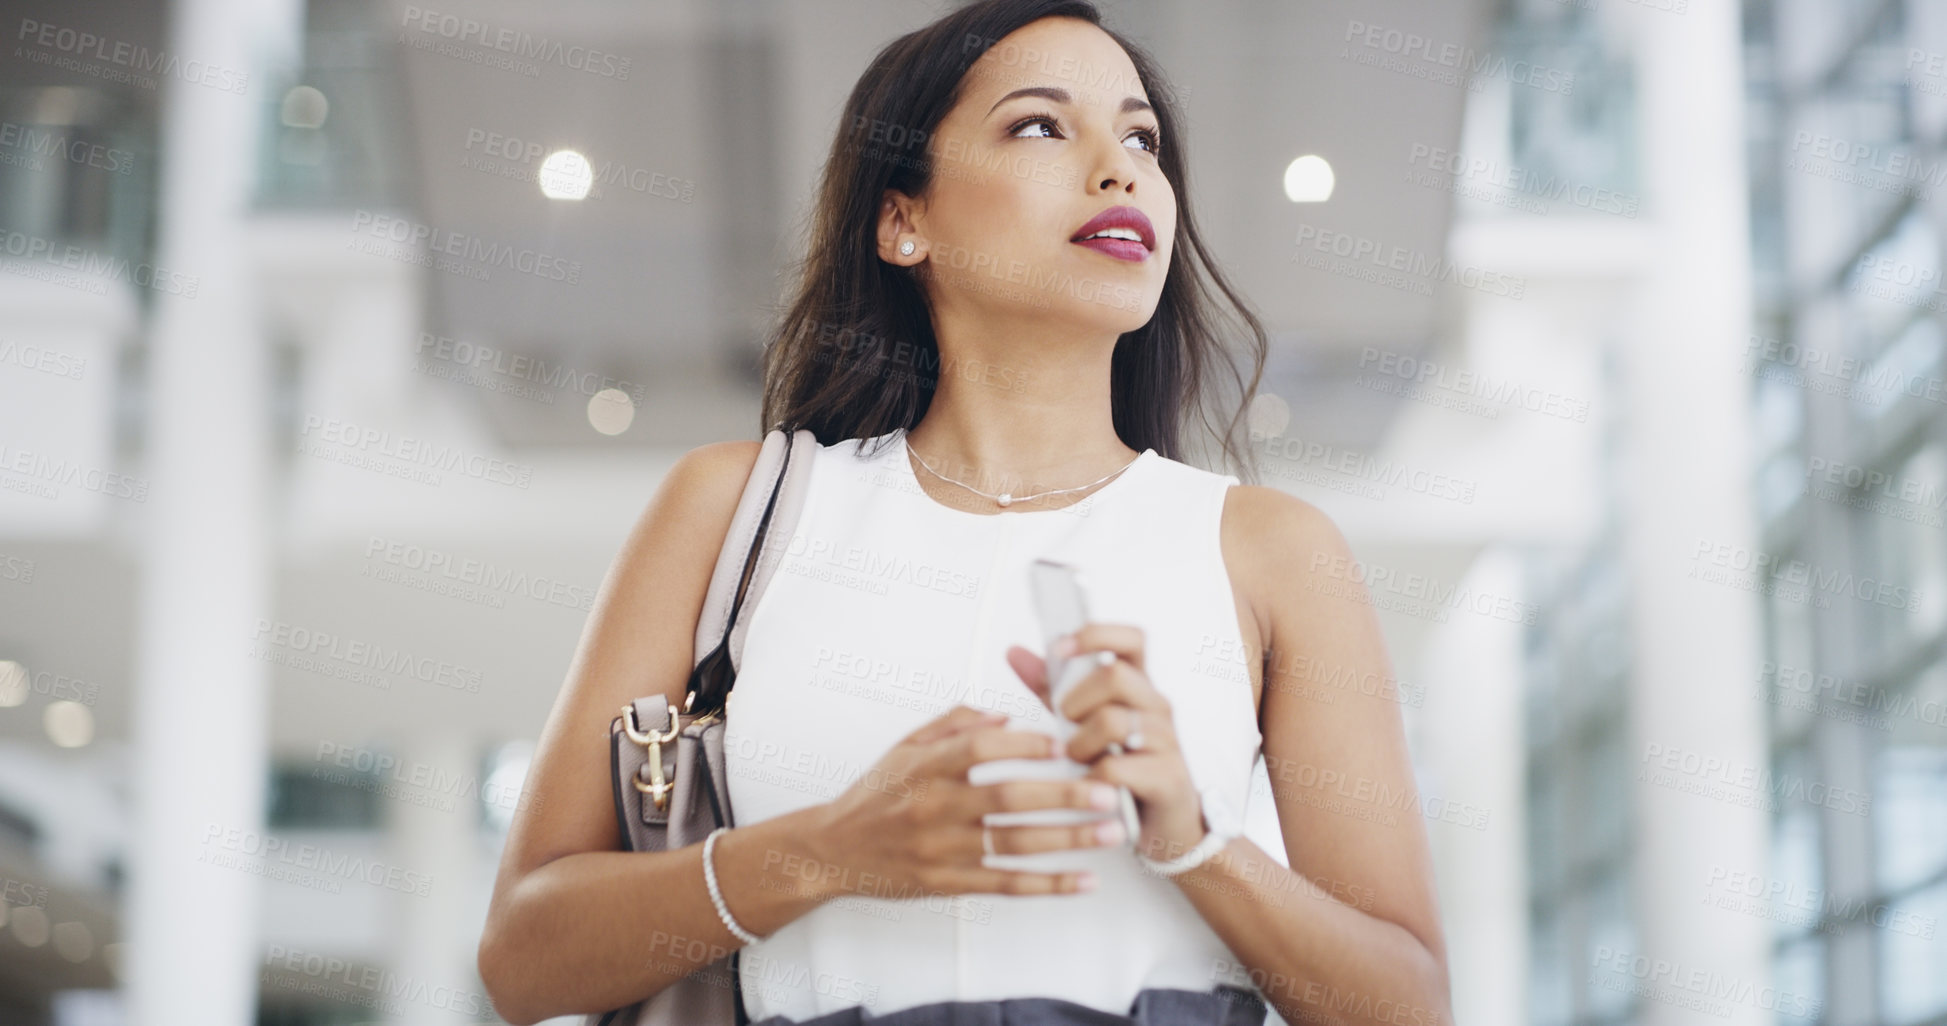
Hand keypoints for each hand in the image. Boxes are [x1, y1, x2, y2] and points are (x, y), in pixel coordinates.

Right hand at [803, 704, 1126, 900]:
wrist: (833, 850)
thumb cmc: (874, 796)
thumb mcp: (905, 746)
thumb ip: (954, 725)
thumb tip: (1004, 715)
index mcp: (926, 768)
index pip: (980, 750)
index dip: (1024, 745)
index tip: (1061, 743)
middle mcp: (935, 808)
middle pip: (1008, 799)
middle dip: (1064, 795)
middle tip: (1107, 789)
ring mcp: (943, 850)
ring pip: (1014, 844)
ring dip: (1068, 839)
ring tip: (1110, 831)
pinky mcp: (948, 884)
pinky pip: (1005, 884)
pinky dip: (1047, 884)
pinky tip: (1082, 880)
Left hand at [1006, 623, 1207, 862]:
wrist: (1166, 821)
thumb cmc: (1123, 765)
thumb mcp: (1084, 721)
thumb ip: (1051, 687)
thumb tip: (1015, 652)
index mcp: (1138, 687)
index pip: (1131, 639)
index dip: (1096, 635)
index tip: (1061, 648)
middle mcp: (1156, 707)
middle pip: (1116, 675)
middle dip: (1076, 700)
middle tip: (1065, 724)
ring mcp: (1165, 740)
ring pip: (1113, 721)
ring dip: (1080, 743)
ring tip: (1076, 759)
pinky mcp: (1166, 777)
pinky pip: (1116, 767)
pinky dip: (1091, 778)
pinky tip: (1089, 786)